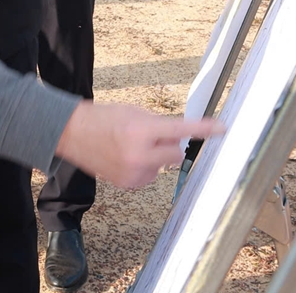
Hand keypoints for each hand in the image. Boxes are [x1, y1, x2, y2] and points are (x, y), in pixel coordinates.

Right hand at [55, 101, 223, 189]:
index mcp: (141, 130)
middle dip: (170, 145)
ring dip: (156, 157)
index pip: (181, 130)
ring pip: (163, 166)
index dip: (204, 129)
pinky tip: (126, 159)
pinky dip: (145, 168)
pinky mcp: (128, 184)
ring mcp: (134, 172)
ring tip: (131, 147)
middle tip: (152, 136)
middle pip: (176, 154)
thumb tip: (178, 140)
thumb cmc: (103, 118)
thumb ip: (158, 125)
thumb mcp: (133, 112)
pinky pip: (150, 176)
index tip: (222, 129)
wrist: (72, 134)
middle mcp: (139, 153)